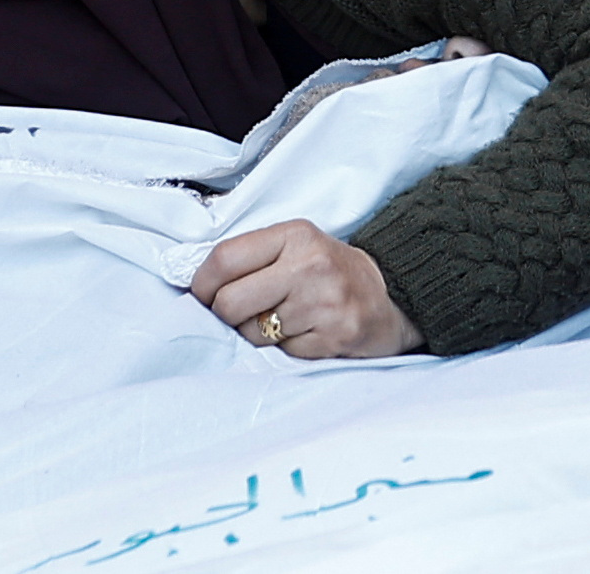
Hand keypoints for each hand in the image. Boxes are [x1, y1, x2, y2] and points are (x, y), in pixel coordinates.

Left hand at [189, 218, 423, 359]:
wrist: (391, 297)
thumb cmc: (330, 272)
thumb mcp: (297, 246)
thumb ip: (253, 257)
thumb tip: (198, 289)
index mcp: (295, 235)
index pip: (224, 259)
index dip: (202, 285)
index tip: (202, 296)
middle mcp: (309, 265)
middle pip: (230, 303)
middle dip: (224, 317)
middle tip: (238, 316)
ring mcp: (324, 302)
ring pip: (252, 333)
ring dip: (257, 335)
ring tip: (282, 322)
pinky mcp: (333, 336)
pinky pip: (281, 353)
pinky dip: (285, 349)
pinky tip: (305, 334)